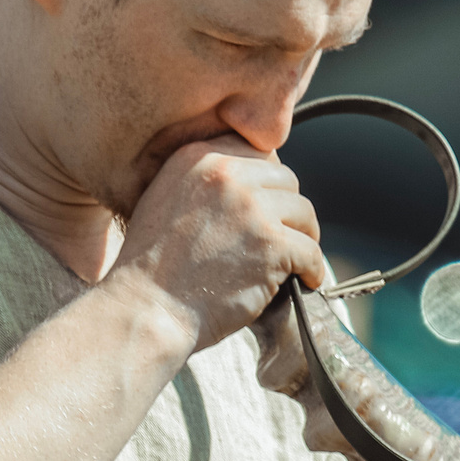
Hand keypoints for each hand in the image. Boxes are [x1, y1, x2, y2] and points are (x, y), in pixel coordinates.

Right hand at [110, 135, 328, 350]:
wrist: (147, 309)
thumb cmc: (150, 268)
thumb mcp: (163, 199)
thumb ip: (203, 182)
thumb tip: (248, 182)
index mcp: (198, 157)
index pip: (256, 152)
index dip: (266, 182)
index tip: (267, 206)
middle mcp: (227, 173)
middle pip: (285, 179)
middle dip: (287, 210)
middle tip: (281, 236)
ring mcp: (252, 208)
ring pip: (304, 212)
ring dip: (302, 236)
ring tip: (293, 259)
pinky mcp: (272, 244)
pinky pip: (311, 250)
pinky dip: (312, 268)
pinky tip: (304, 279)